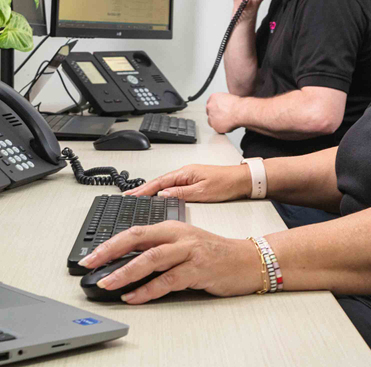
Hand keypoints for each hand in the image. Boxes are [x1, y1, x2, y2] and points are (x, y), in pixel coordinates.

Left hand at [77, 222, 262, 303]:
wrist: (247, 260)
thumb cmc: (214, 253)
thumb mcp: (184, 244)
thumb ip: (159, 248)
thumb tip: (126, 263)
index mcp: (172, 227)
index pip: (134, 231)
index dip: (110, 243)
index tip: (91, 256)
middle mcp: (178, 236)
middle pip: (138, 239)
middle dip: (110, 252)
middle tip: (91, 265)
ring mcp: (189, 252)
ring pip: (151, 259)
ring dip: (126, 272)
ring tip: (108, 283)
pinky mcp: (198, 269)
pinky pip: (168, 280)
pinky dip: (148, 290)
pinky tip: (135, 297)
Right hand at [125, 163, 250, 201]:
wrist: (242, 180)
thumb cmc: (226, 183)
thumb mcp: (203, 192)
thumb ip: (181, 193)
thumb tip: (163, 194)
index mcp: (185, 173)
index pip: (159, 182)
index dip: (144, 189)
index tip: (131, 195)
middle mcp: (185, 173)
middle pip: (159, 182)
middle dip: (142, 189)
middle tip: (128, 196)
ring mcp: (188, 177)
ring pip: (165, 184)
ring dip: (151, 190)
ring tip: (138, 198)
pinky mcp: (193, 182)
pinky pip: (172, 186)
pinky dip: (162, 191)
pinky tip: (158, 196)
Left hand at [206, 92, 241, 132]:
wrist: (240, 112)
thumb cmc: (238, 105)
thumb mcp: (228, 98)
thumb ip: (222, 102)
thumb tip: (222, 107)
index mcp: (213, 97)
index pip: (210, 103)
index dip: (215, 108)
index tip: (218, 111)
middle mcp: (210, 106)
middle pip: (209, 112)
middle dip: (215, 115)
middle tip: (223, 117)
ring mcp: (211, 116)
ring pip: (211, 121)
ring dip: (217, 122)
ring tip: (227, 122)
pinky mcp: (214, 125)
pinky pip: (216, 128)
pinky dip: (221, 128)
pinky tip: (227, 125)